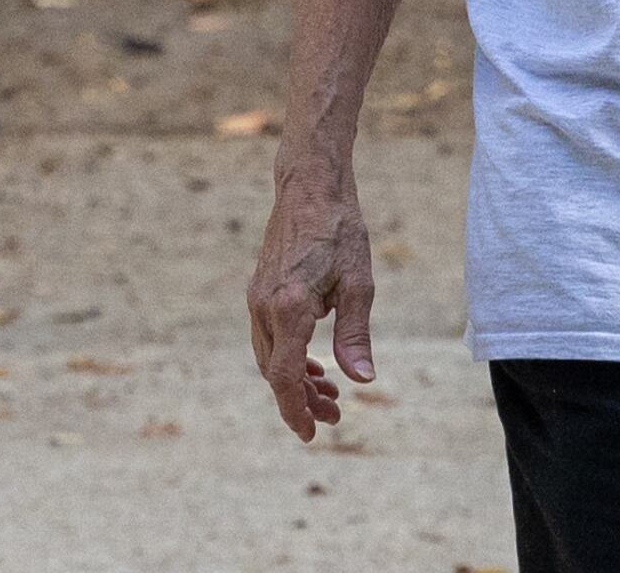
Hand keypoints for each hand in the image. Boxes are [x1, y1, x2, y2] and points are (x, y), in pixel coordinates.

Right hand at [246, 162, 377, 441]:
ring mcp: (258, 297)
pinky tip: (311, 362)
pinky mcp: (260, 289)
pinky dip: (286, 357)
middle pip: (273, 371)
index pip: (283, 375)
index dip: (295, 409)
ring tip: (327, 392)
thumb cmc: (339, 229)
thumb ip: (355, 334)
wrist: (309, 186)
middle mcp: (265, 305)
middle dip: (300, 400)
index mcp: (289, 307)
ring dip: (293, 380)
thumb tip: (362, 380)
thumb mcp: (358, 282)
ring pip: (268, 356)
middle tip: (333, 415)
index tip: (310, 434)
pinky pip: (268, 336)